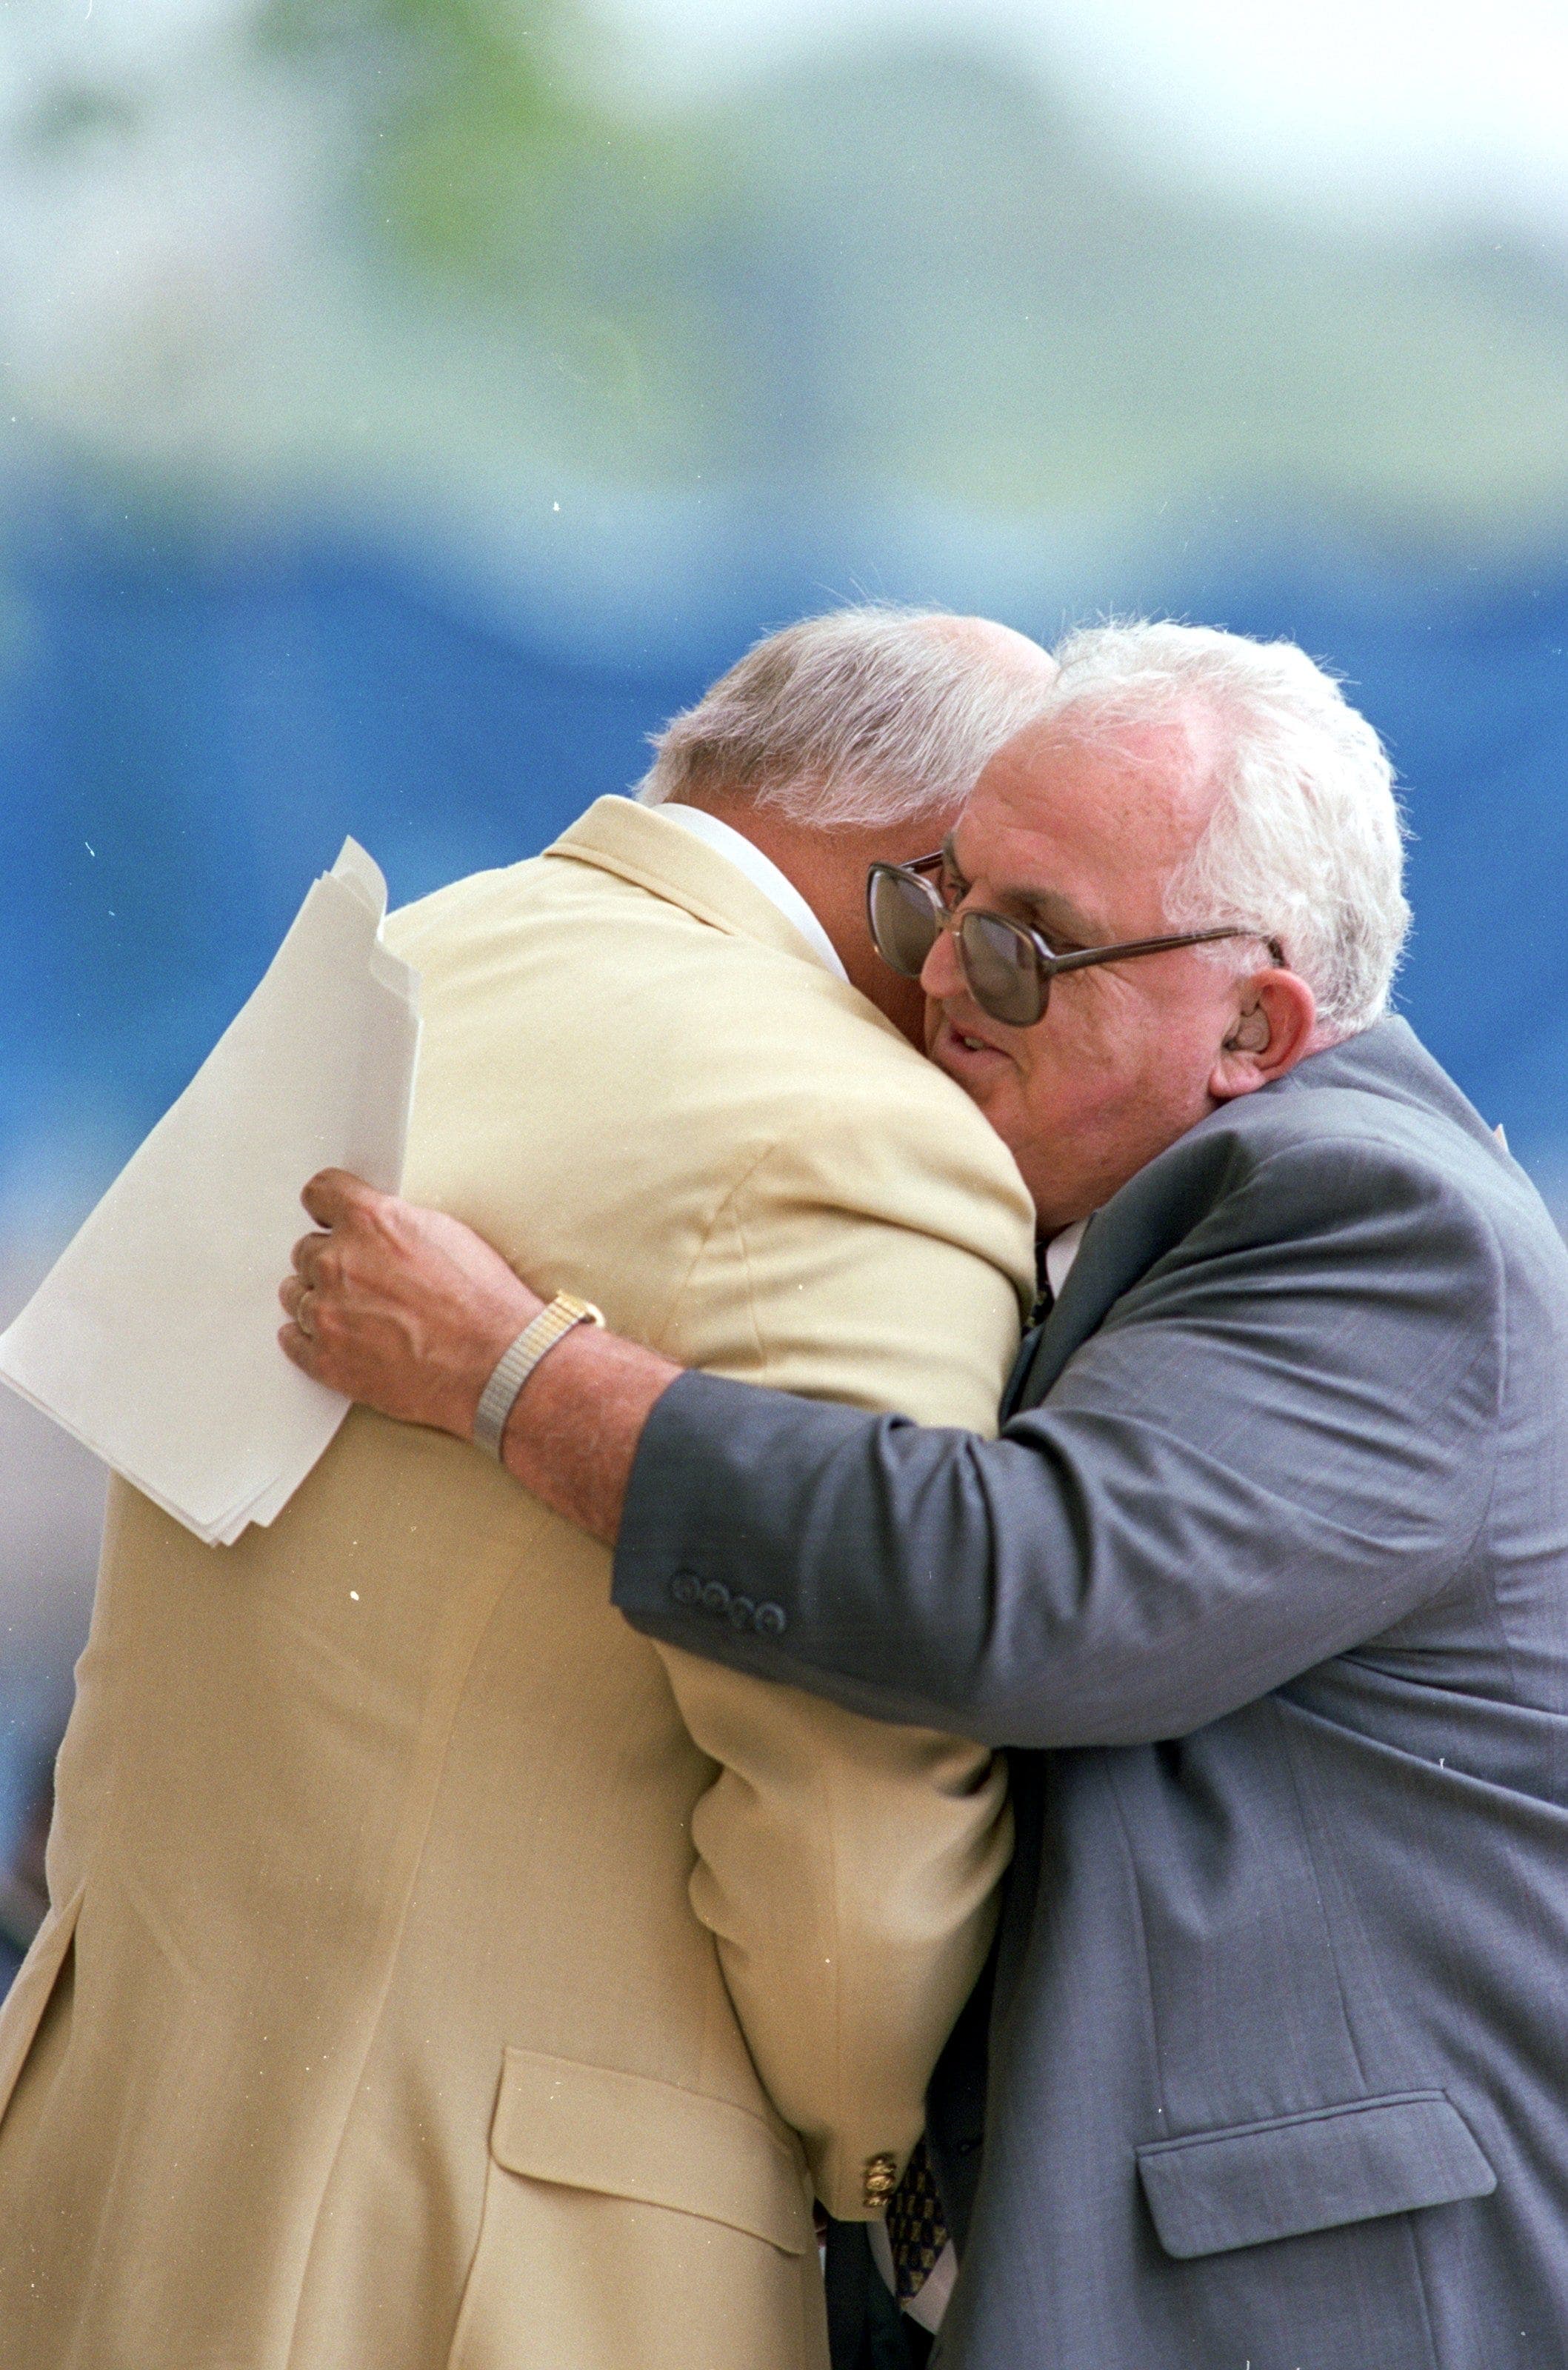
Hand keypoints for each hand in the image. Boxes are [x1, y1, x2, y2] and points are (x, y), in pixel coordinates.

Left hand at [278, 1170, 542, 1438]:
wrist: (496, 1364)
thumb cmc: (483, 1303)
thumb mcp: (446, 1234)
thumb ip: (395, 1225)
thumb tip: (377, 1229)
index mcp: (369, 1222)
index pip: (319, 1193)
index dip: (327, 1207)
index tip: (329, 1217)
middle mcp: (339, 1262)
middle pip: (306, 1249)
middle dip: (332, 1261)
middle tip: (364, 1281)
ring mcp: (327, 1312)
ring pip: (296, 1294)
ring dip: (321, 1300)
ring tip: (359, 1315)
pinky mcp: (325, 1358)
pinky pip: (292, 1340)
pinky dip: (310, 1340)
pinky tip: (341, 1339)